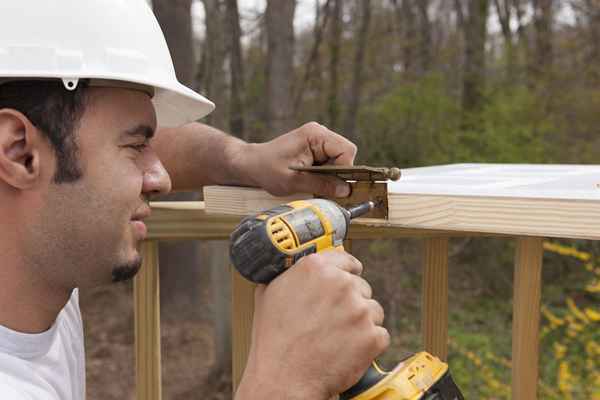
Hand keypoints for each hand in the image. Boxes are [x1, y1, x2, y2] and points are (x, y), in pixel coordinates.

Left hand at [231, 122, 357, 197]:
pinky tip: (311, 178)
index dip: (345, 169)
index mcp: (315, 134)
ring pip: (340, 159)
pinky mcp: (315, 147)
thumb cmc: (267, 169)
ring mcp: (317, 139)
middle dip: (337, 173)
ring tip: (311, 181)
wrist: (251, 164)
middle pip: (346, 154)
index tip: (332, 184)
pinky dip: (325, 173)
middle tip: (319, 184)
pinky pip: (331, 161)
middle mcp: (319, 132)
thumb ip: (321, 185)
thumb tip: (345, 191)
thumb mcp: (294, 181)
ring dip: (330, 174)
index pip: (346, 150)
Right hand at [237, 251, 389, 399]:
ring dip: (361, 323)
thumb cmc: (273, 340)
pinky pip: (380, 335)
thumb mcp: (269, 293)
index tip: (347, 280)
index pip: (347, 260)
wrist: (283, 378)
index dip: (346, 273)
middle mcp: (341, 284)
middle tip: (333, 321)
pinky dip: (368, 344)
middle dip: (351, 302)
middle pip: (361, 287)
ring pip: (373, 310)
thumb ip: (290, 274)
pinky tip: (347, 350)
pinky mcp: (372, 336)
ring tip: (338, 338)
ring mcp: (359, 310)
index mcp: (316, 268)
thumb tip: (298, 268)